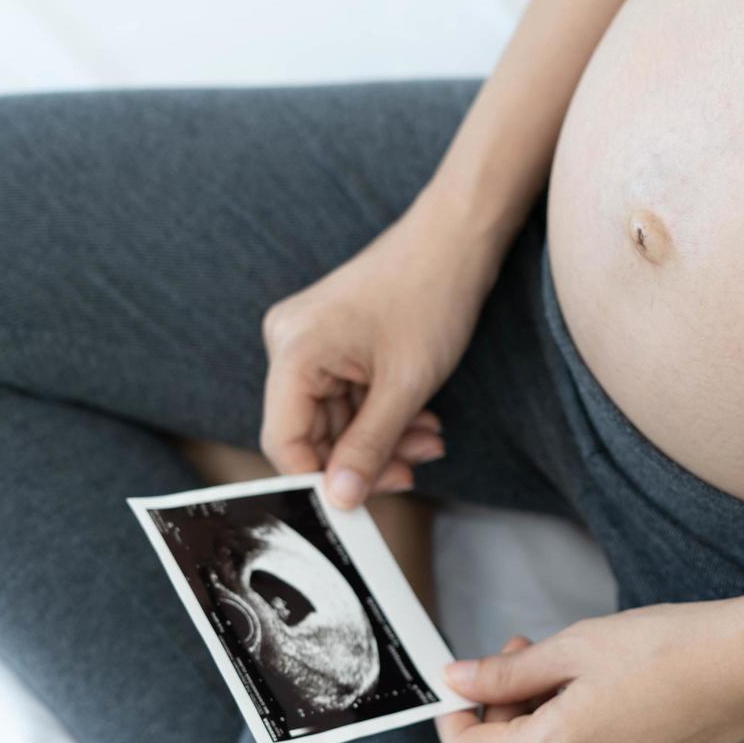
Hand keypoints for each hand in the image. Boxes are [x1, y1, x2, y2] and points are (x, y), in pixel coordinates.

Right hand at [259, 183, 508, 507]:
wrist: (458, 238)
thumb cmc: (431, 296)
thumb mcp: (405, 386)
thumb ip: (369, 447)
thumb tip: (339, 500)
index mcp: (293, 352)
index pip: (285, 441)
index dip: (320, 479)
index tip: (360, 504)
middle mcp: (290, 345)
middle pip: (312, 432)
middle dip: (364, 458)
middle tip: (412, 472)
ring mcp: (312, 342)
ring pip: (337, 418)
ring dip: (383, 439)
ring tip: (430, 442)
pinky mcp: (335, 342)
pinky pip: (350, 397)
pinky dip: (385, 415)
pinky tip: (423, 423)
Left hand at [433, 597, 743, 742]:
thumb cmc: (670, 648)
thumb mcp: (575, 646)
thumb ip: (507, 673)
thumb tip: (456, 680)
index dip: (455, 716)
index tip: (464, 680)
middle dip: (506, 706)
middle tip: (526, 647)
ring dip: (542, 719)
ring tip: (576, 666)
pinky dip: (578, 736)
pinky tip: (607, 693)